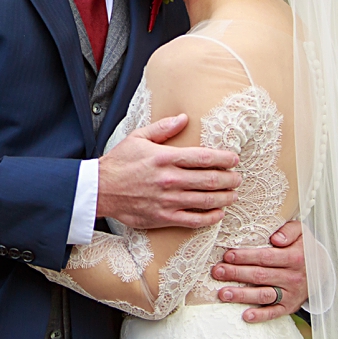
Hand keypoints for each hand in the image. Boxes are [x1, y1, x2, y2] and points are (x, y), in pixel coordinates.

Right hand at [97, 114, 241, 230]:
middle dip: (230, 179)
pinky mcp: (163, 218)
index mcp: (165, 158)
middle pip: (210, 180)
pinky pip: (193, 220)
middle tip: (238, 178)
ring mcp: (167, 201)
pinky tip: (219, 213)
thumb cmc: (119, 162)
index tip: (234, 159)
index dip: (224, 158)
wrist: (99, 189)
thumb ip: (163, 128)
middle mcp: (169, 180)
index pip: (204, 157)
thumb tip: (184, 118)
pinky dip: (210, 217)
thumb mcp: (138, 137)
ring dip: (225, 197)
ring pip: (206, 200)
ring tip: (233, 194)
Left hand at [214, 220, 308, 321]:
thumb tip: (276, 238)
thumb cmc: (304, 248)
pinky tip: (245, 316)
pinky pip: (274, 313)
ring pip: (264, 295)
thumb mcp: (302, 233)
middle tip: (217, 271)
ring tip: (223, 293)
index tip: (228, 255)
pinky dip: (260, 316)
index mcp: (294, 257)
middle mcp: (292, 277)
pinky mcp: (289, 307)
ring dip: (242, 295)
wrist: (322, 271)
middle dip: (236, 273)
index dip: (246, 257)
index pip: (266, 257)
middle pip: (260, 276)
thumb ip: (289, 230)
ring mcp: (290, 294)